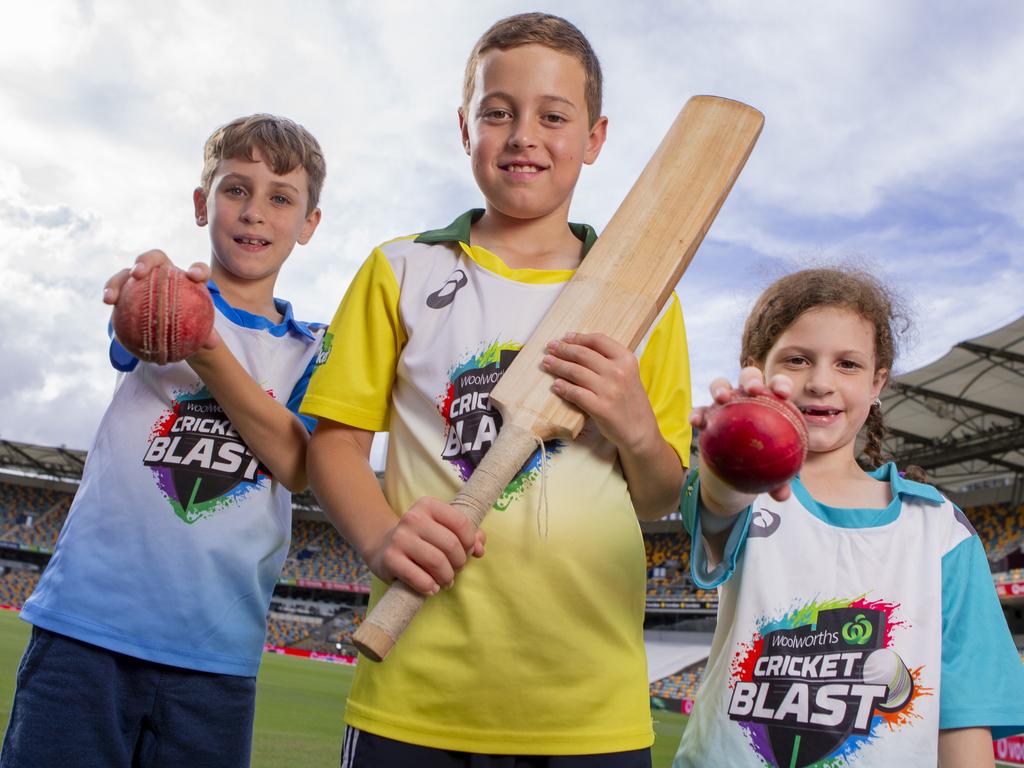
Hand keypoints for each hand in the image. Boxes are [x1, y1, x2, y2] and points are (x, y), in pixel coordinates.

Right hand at [103, 250, 219, 351]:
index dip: (198, 270)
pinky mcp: (127, 286)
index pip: (197, 271)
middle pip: (156, 258)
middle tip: (138, 273)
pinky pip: (117, 286)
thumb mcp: (197, 331)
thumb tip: (212, 344)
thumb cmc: (186, 325)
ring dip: (120, 279)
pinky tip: (108, 301)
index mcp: (187, 279)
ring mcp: (143, 277)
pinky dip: (112, 291)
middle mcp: (164, 272)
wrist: (167, 326)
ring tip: (114, 294)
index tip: (194, 277)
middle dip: (146, 261)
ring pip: (129, 271)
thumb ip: (206, 334)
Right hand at [365, 497, 486, 594]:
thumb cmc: (422, 538)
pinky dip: (430, 587)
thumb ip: (467, 534)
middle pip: (451, 544)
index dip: (470, 542)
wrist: (383, 545)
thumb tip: (480, 548)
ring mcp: (400, 538)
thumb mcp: (442, 529)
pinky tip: (432, 588)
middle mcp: (413, 518)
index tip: (467, 552)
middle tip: (456, 570)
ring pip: (437, 562)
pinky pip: (419, 578)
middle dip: (459, 562)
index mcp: (428, 506)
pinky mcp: (390, 559)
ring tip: (446, 581)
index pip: (461, 523)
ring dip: (447, 577)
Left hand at [542, 331, 657, 453]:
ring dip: (558, 366)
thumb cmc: (630, 401)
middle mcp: (618, 372)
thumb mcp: (628, 374)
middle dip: (563, 349)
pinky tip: (555, 385)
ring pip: (576, 372)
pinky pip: (576, 393)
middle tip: (550, 348)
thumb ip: (609, 361)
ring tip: (547, 363)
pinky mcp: (601, 408)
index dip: (578, 338)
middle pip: (583, 354)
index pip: (598, 340)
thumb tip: (579, 348)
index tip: (565, 338)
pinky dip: (563, 387)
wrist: (640, 430)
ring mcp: (609, 390)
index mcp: (626, 359)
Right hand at [690, 366, 795, 509]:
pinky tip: (696, 423)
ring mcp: (725, 403)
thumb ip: (779, 480)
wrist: (737, 465)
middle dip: (751, 379)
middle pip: (749, 377)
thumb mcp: (772, 472)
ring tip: (721, 398)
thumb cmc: (762, 461)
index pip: (778, 387)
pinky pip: (700, 410)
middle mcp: (747, 396)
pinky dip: (698, 413)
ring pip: (721, 386)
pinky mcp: (707, 414)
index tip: (782, 393)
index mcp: (770, 402)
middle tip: (753, 391)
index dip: (780, 384)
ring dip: (721, 388)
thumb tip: (782, 496)